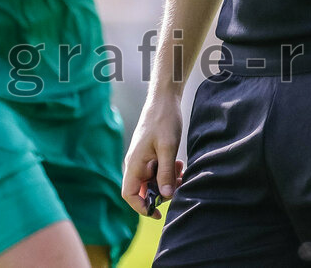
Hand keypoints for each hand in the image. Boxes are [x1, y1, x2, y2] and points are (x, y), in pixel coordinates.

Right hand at [122, 93, 184, 217]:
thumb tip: (166, 196)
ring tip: (180, 171)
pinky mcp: (151, 153)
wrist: (164, 98)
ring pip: (152, 180)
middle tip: (178, 184)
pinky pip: (157, 170)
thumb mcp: (168, 148)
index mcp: (134, 162)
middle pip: (142, 189)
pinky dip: (168, 171)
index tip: (158, 211)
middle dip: (160, 192)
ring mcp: (143, 157)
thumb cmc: (163, 119)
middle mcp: (135, 162)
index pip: (129, 194)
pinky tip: (178, 164)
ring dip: (167, 181)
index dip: (141, 206)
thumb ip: (166, 173)